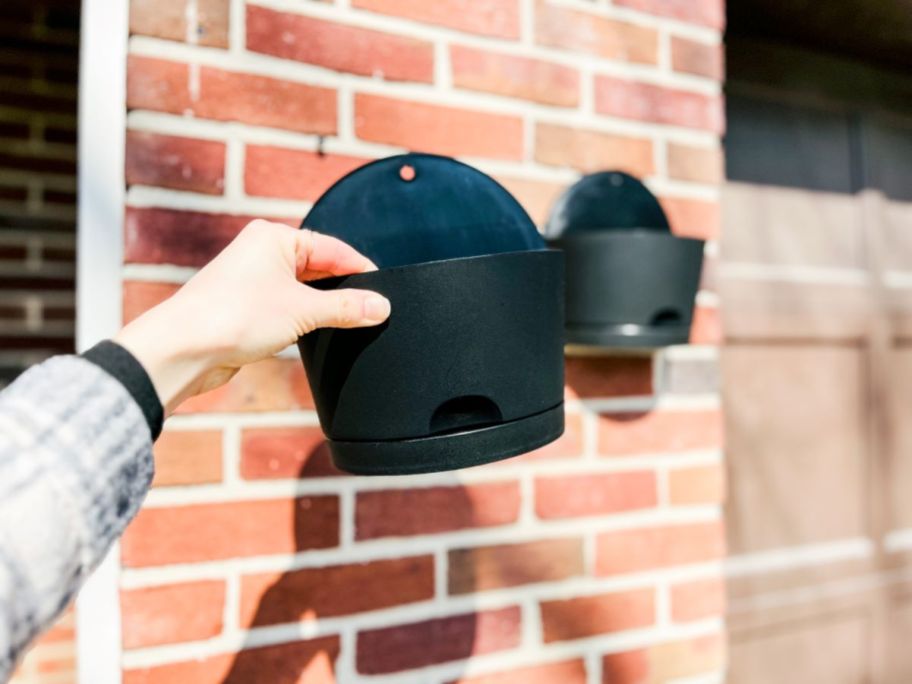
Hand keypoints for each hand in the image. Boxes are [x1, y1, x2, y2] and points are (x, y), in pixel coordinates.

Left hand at [115, 220, 389, 413]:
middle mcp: (262, 254)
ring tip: (349, 326)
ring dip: (323, 309)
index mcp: (274, 238)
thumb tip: (382, 307)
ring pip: (303, 292)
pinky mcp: (246, 308)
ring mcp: (253, 281)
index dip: (362, 271)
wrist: (182, 349)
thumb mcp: (303, 311)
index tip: (387, 292)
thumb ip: (347, 308)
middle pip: (320, 269)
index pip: (334, 249)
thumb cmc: (233, 317)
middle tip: (373, 313)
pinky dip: (304, 321)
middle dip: (343, 292)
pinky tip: (316, 336)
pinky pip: (287, 309)